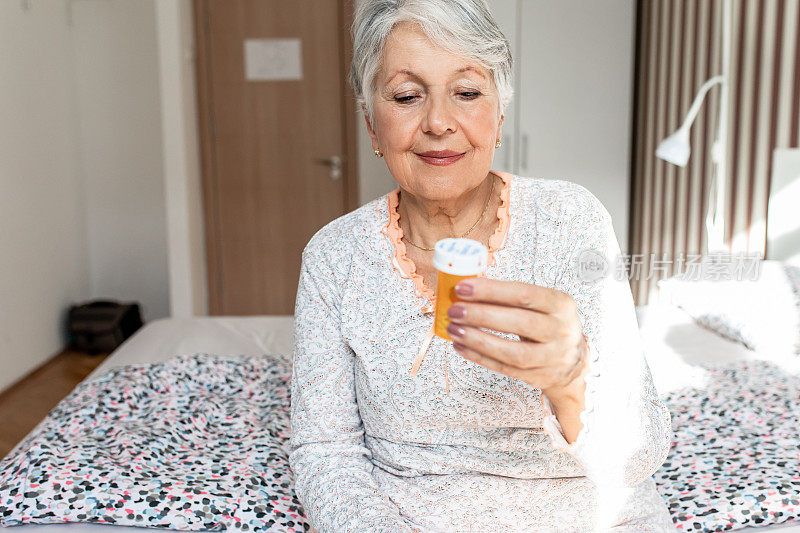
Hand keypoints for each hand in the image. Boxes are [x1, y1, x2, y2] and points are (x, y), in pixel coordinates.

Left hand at [446, 277, 588, 400]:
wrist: (572, 360)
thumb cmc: (547, 324)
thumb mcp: (540, 305)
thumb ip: (508, 297)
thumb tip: (467, 291)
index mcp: (561, 304)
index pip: (524, 294)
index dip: (491, 290)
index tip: (463, 287)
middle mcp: (561, 331)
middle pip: (519, 323)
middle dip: (481, 315)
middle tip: (454, 310)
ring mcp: (553, 357)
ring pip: (513, 352)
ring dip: (478, 340)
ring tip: (454, 330)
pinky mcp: (540, 377)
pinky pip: (505, 368)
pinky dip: (480, 357)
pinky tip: (461, 346)